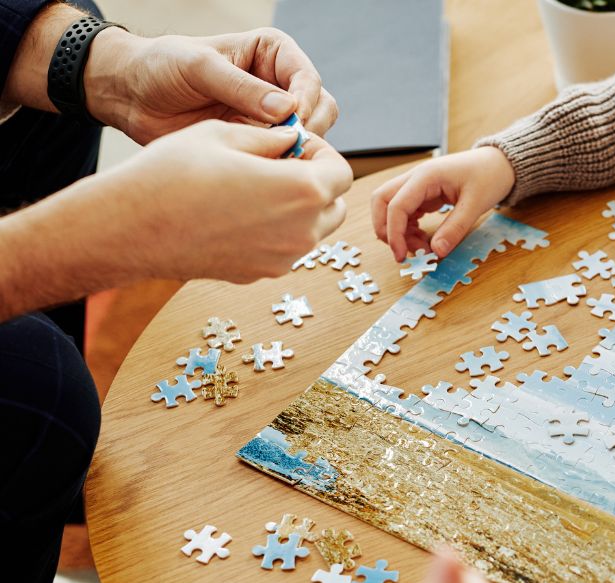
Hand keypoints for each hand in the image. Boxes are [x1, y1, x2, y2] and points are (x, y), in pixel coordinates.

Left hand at [86, 27, 337, 143]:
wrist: (131, 97)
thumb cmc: (161, 67)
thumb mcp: (198, 67)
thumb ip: (241, 87)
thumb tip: (288, 110)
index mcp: (272, 54)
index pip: (308, 78)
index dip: (306, 101)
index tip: (294, 123)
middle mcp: (279, 85)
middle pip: (321, 109)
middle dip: (310, 129)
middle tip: (286, 147)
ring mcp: (273, 118)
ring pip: (311, 138)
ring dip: (299, 151)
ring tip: (272, 161)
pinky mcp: (261, 144)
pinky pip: (287, 159)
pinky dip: (282, 168)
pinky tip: (264, 173)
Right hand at [86, 120, 351, 282]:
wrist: (131, 227)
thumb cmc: (173, 173)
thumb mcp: (225, 134)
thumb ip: (271, 137)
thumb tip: (292, 140)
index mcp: (302, 191)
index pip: (341, 171)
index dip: (321, 152)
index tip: (293, 145)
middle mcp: (302, 232)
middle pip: (335, 205)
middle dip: (316, 183)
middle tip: (279, 165)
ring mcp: (283, 259)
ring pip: (314, 230)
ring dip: (299, 209)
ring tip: (256, 187)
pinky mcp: (261, 274)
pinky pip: (286, 249)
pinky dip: (277, 231)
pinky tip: (238, 213)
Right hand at [371, 147, 515, 261]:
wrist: (498, 163)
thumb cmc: (489, 176)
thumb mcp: (476, 204)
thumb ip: (455, 228)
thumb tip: (437, 252)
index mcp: (426, 176)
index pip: (396, 205)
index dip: (394, 233)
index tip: (401, 256)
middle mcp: (415, 178)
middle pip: (381, 201)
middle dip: (385, 230)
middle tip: (403, 252)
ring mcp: (417, 185)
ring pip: (390, 208)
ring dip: (398, 231)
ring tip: (422, 248)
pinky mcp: (423, 194)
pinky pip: (405, 212)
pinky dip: (408, 229)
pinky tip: (423, 239)